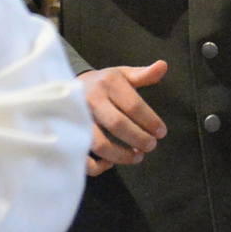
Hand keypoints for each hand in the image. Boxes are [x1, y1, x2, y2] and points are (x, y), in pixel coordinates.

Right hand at [79, 60, 169, 174]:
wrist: (67, 86)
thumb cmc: (102, 83)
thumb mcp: (122, 74)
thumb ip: (144, 74)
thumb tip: (164, 65)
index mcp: (108, 83)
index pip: (133, 105)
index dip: (150, 121)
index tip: (161, 133)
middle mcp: (91, 100)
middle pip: (118, 124)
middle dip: (139, 138)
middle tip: (151, 146)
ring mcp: (77, 119)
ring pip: (99, 144)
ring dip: (121, 155)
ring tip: (137, 156)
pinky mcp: (69, 135)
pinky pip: (82, 157)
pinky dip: (97, 166)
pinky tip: (110, 163)